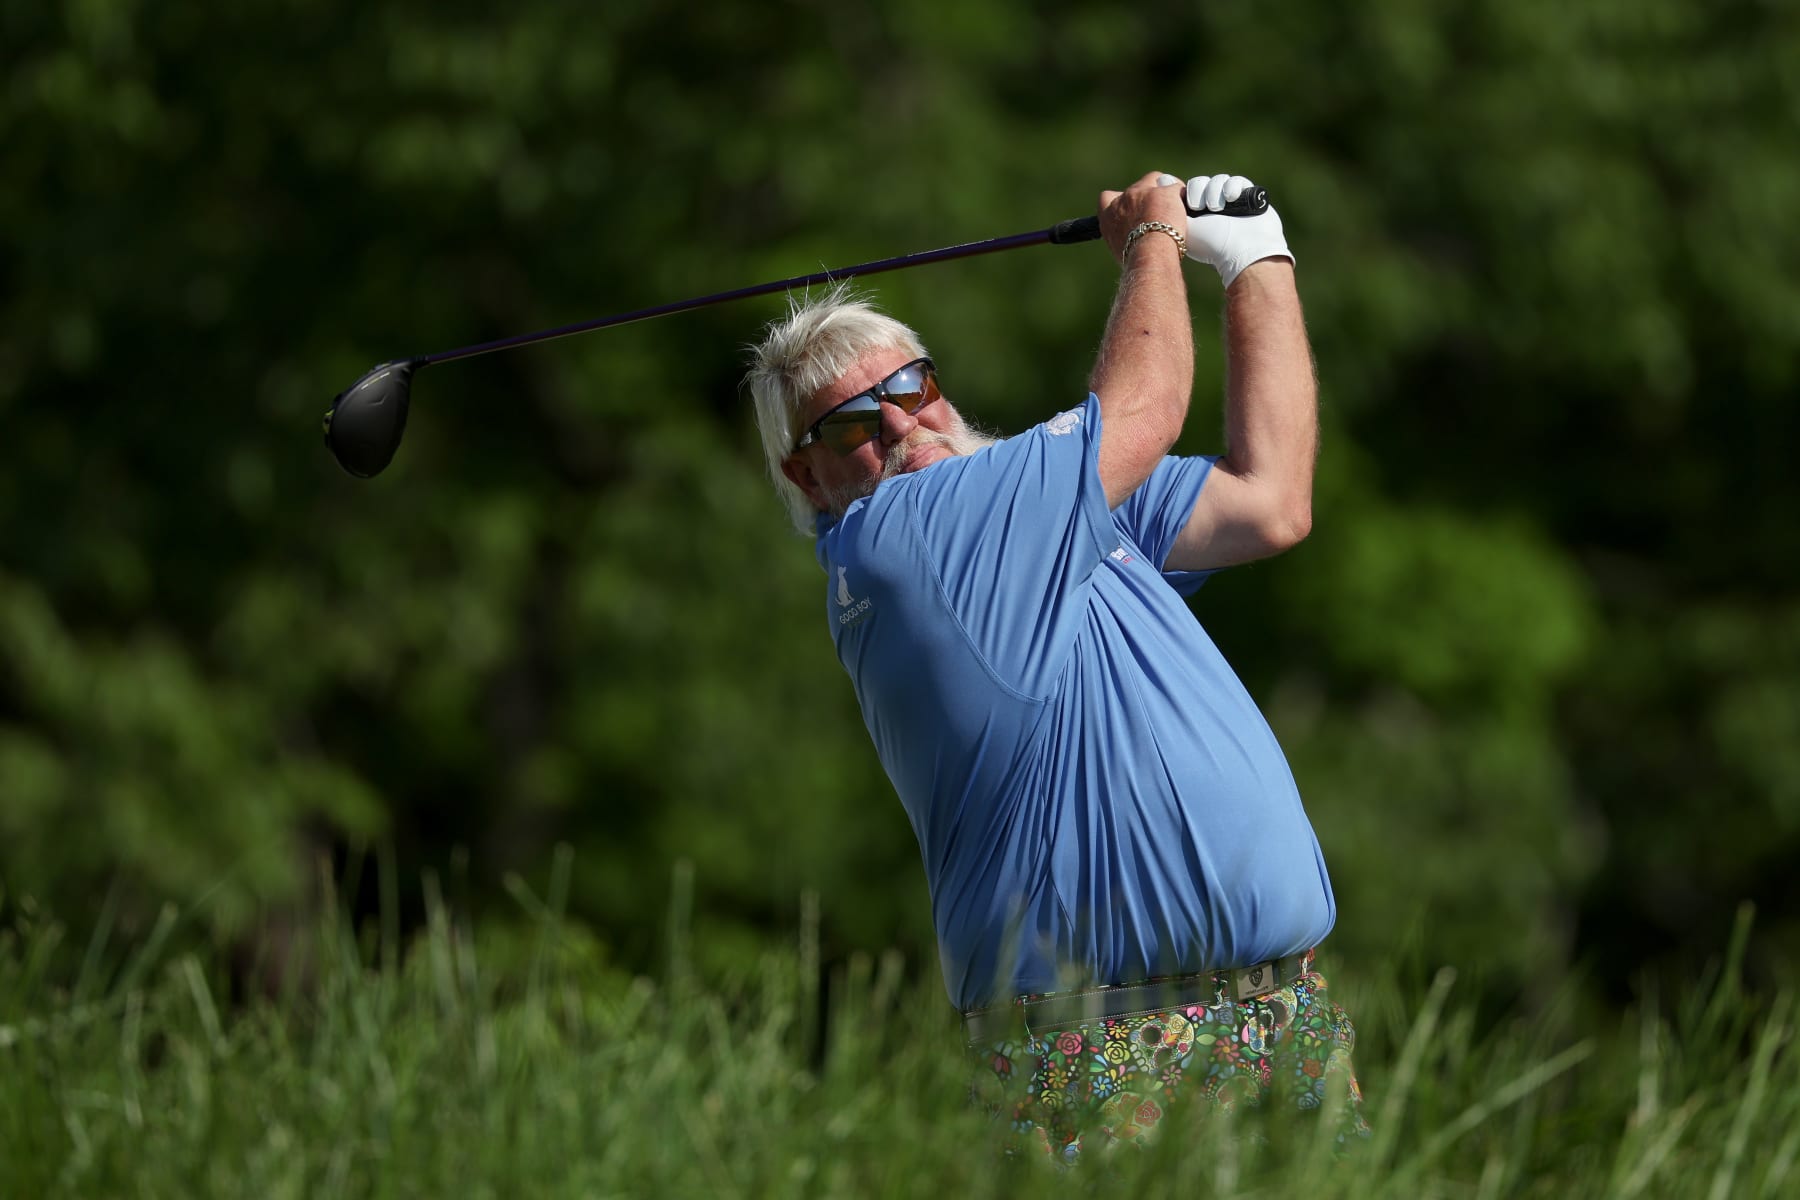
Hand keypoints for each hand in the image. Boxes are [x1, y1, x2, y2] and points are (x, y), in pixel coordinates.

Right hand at [1097, 171, 1189, 264]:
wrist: (1148, 256)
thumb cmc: (1137, 259)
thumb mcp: (1122, 248)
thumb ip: (1126, 237)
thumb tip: (1135, 242)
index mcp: (1108, 215)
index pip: (1107, 197)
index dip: (1121, 201)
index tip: (1131, 208)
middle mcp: (1123, 199)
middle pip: (1138, 187)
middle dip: (1149, 198)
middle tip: (1159, 214)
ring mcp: (1143, 192)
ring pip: (1157, 182)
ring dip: (1165, 193)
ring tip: (1174, 210)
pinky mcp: (1163, 191)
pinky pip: (1176, 187)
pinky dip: (1181, 197)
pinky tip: (1187, 209)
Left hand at [1157, 173, 1292, 288]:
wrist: (1243, 250)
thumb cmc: (1210, 243)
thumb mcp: (1184, 226)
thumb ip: (1169, 204)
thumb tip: (1161, 178)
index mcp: (1195, 214)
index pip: (1187, 190)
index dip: (1188, 192)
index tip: (1190, 205)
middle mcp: (1212, 207)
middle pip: (1201, 182)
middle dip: (1199, 192)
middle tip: (1200, 207)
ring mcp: (1230, 202)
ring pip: (1218, 179)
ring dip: (1214, 191)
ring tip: (1216, 208)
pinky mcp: (1247, 197)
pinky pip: (1237, 180)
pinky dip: (1232, 186)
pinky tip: (1231, 198)